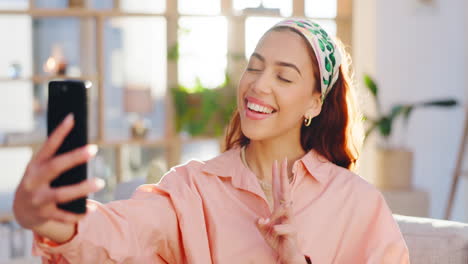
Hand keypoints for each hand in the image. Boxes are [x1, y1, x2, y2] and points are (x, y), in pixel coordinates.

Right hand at [13, 114, 103, 229]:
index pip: (48, 146)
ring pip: (62, 194)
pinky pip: (63, 215)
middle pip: (55, 167)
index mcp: (34, 165)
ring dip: (83, 188)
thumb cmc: (40, 182)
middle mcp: (34, 181)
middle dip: (74, 157)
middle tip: (94, 148)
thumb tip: (82, 143)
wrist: (22, 210)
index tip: (72, 118)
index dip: (59, 132)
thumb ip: (57, 158)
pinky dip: (78, 213)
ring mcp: (38, 199)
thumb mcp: (41, 168)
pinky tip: (90, 209)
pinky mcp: (44, 215)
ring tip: (101, 182)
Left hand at [256, 158, 305, 263]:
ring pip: (287, 207)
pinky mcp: (292, 232)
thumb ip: (260, 223)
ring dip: (281, 204)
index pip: (277, 188)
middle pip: (285, 190)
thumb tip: (259, 219)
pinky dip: (277, 228)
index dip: (276, 175)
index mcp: (279, 208)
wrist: (288, 254)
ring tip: (278, 198)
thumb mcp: (264, 231)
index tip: (276, 161)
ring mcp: (290, 220)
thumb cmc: (277, 240)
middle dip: (283, 175)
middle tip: (283, 160)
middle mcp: (286, 211)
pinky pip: (283, 228)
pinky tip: (275, 231)